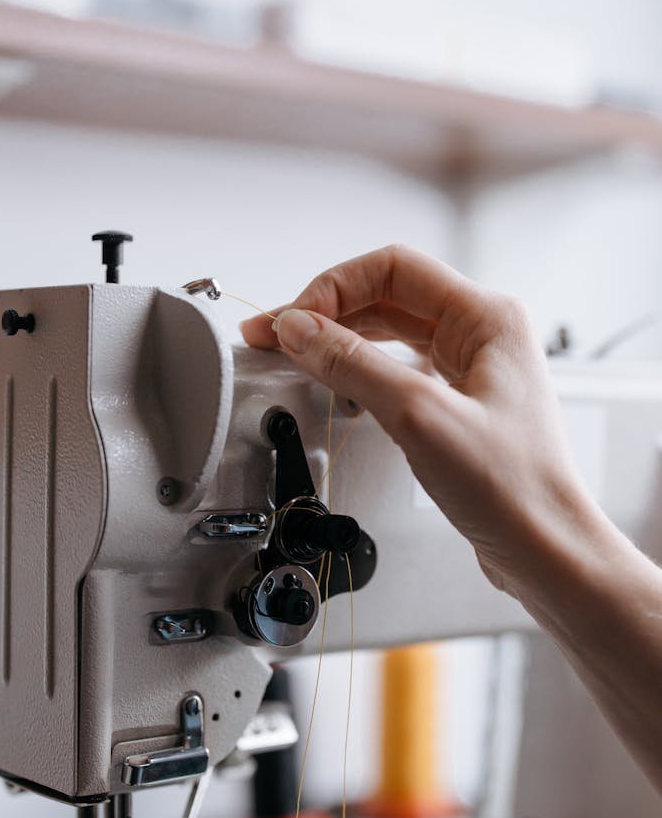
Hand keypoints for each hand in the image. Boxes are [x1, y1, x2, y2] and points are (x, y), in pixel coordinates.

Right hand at [241, 244, 591, 597]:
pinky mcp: (456, 406)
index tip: (292, 320)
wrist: (544, 548)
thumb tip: (301, 330)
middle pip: (386, 297)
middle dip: (326, 312)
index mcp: (487, 318)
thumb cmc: (513, 487)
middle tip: (274, 333)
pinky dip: (359, 371)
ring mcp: (470, 371)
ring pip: (389, 333)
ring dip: (338, 340)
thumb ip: (354, 364)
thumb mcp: (420, 416)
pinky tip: (336, 382)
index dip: (333, 288)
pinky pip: (397, 370)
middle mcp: (481, 336)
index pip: (392, 269)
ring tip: (293, 352)